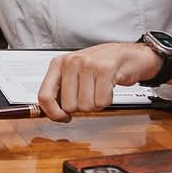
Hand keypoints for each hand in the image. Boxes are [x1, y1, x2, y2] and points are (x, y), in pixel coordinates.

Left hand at [37, 43, 162, 121]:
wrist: (126, 55)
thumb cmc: (99, 65)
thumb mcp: (74, 74)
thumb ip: (62, 91)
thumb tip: (52, 113)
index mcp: (58, 64)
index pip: (44, 96)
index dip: (53, 113)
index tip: (63, 117)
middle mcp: (71, 62)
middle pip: (69, 106)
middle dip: (82, 107)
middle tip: (90, 94)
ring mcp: (88, 64)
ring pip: (86, 106)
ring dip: (96, 104)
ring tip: (99, 89)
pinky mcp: (105, 69)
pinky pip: (101, 101)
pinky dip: (106, 101)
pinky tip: (108, 88)